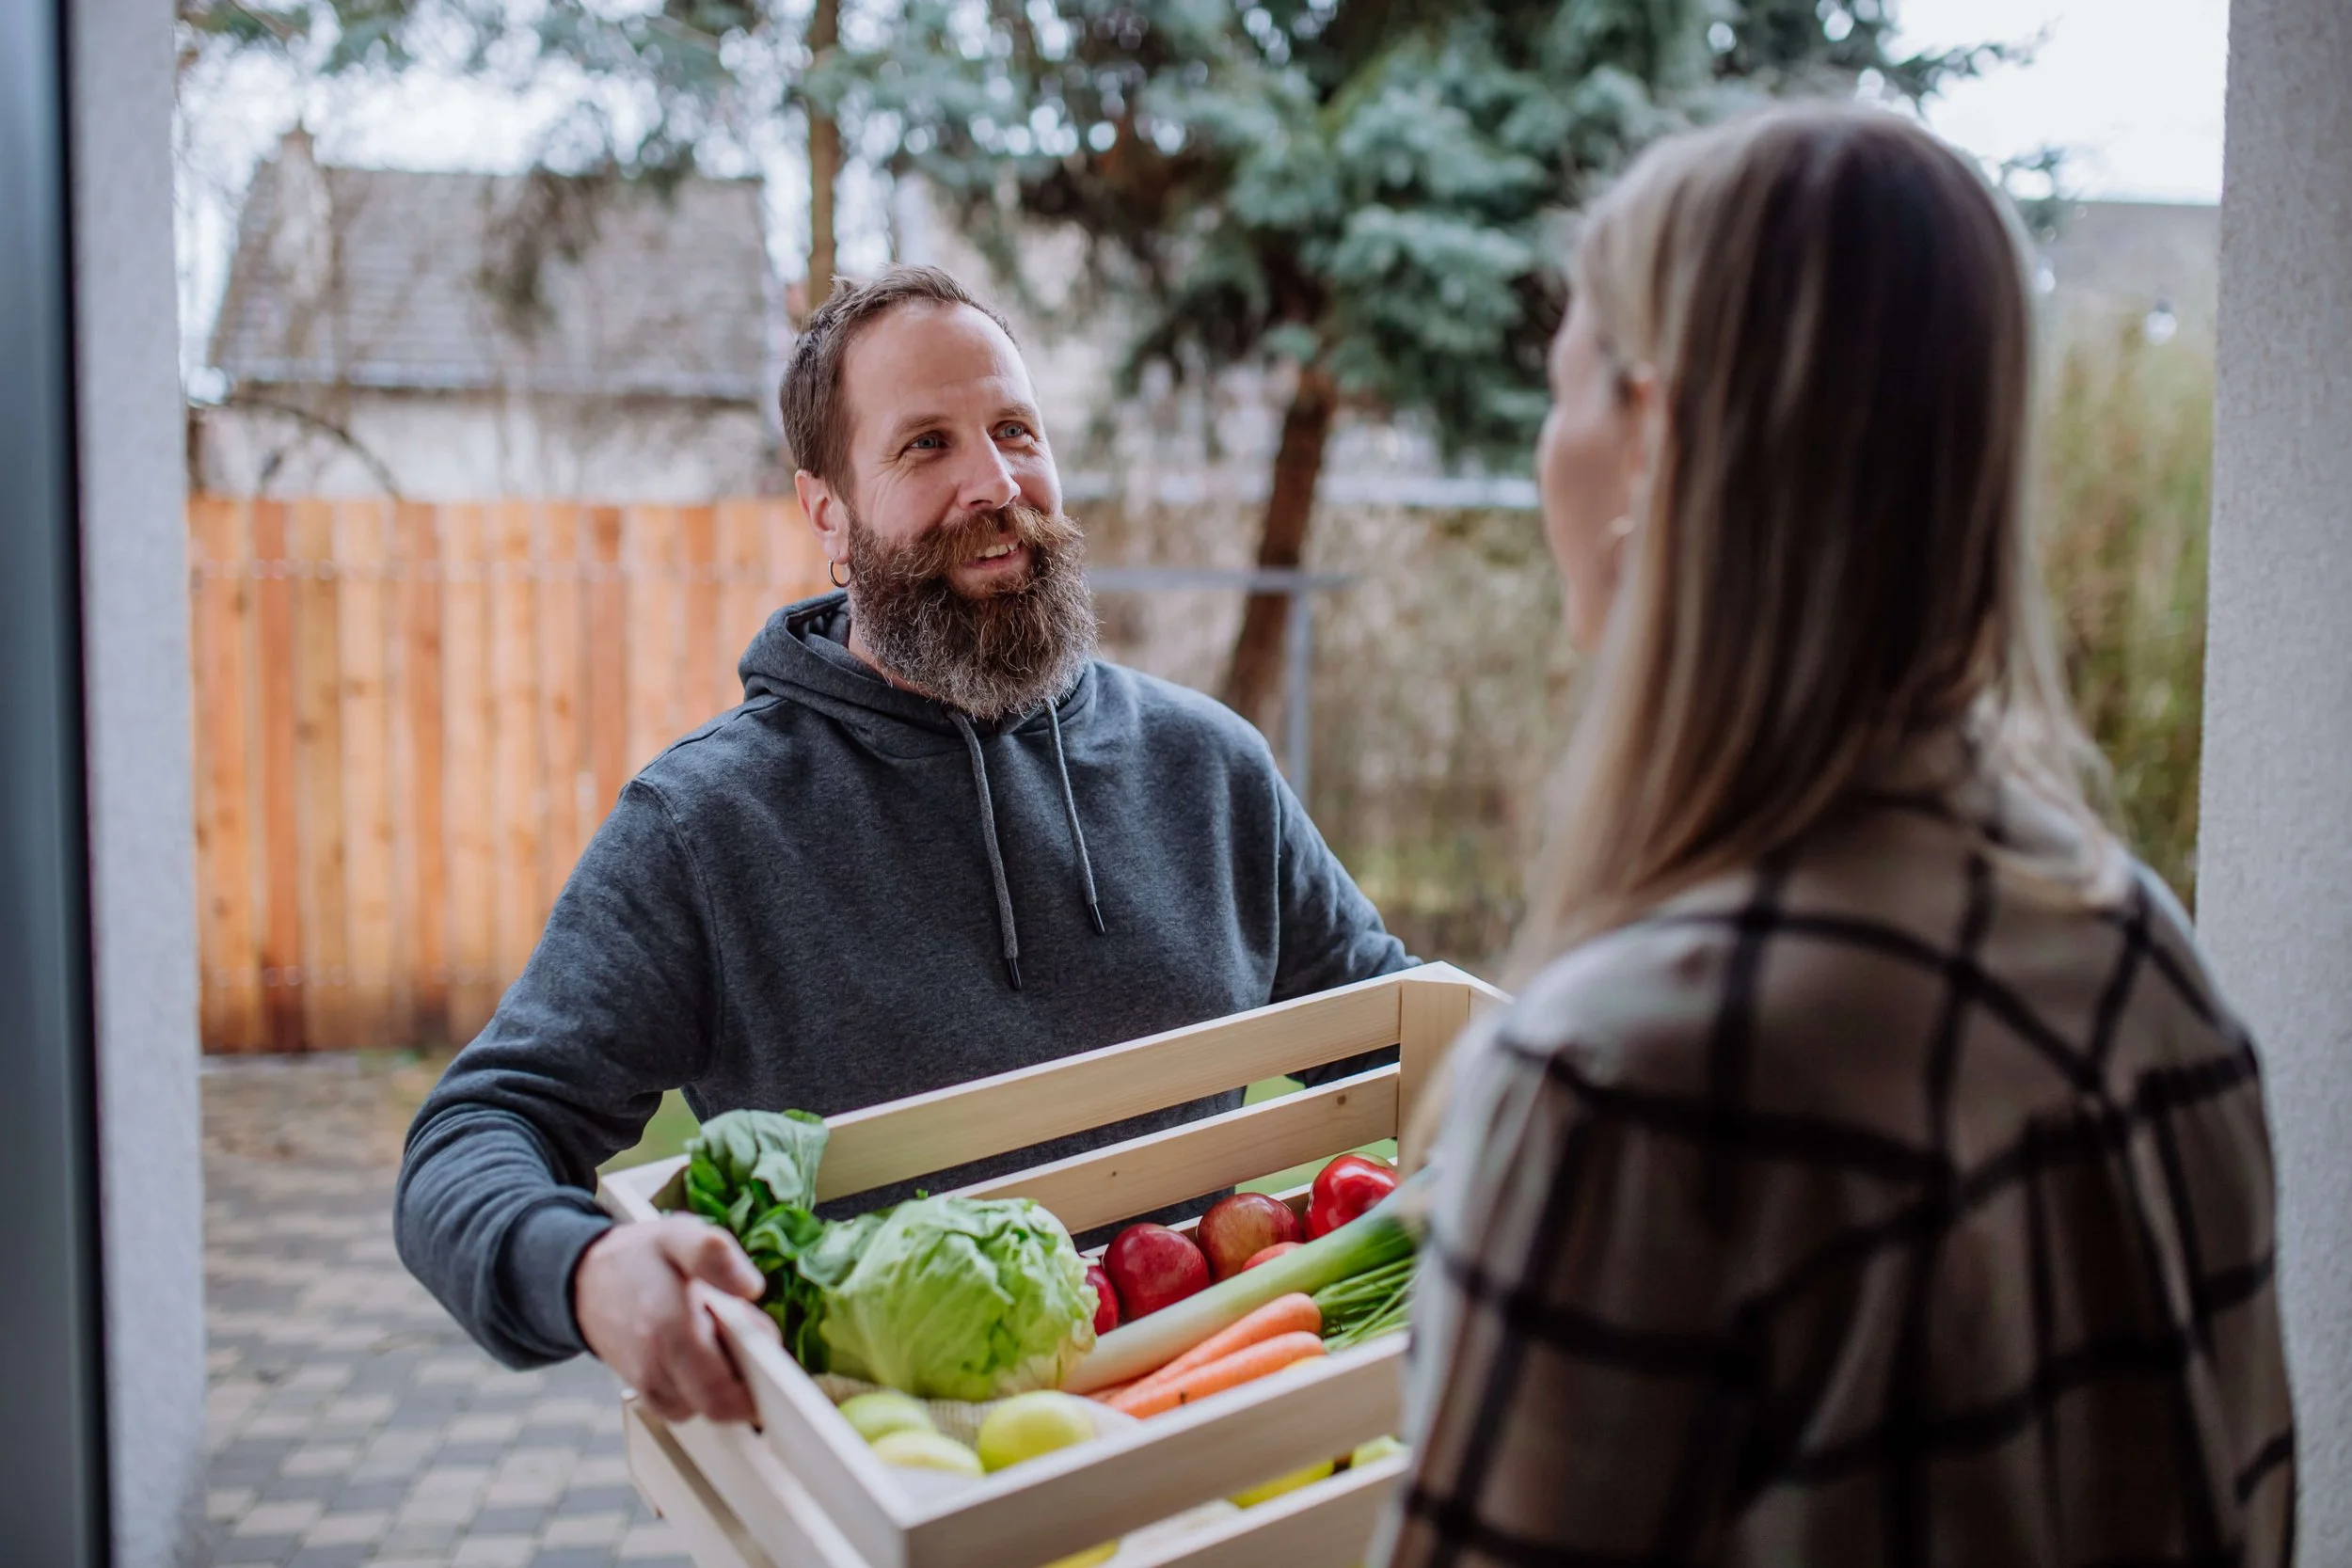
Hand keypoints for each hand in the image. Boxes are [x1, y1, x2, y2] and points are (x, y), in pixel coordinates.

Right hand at [575, 1217, 770, 1423]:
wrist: (584, 1279)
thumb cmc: (639, 1258)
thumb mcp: (678, 1235)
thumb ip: (714, 1254)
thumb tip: (752, 1287)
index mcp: (670, 1329)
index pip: (722, 1393)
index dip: (757, 1384)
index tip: (769, 1356)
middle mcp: (655, 1366)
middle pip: (718, 1407)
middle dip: (744, 1381)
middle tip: (746, 1340)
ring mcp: (648, 1384)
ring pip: (704, 1406)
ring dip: (722, 1380)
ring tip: (716, 1337)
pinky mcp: (646, 1391)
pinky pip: (685, 1404)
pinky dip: (700, 1386)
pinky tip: (699, 1351)